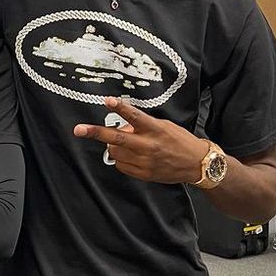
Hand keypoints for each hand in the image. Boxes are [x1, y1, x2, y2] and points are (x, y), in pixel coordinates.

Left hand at [73, 97, 207, 183]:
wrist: (196, 164)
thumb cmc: (180, 141)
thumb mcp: (163, 126)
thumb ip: (142, 126)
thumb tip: (122, 126)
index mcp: (155, 130)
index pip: (134, 116)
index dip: (120, 108)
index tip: (108, 101)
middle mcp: (148, 146)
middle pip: (116, 138)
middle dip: (95, 133)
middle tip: (79, 129)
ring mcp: (144, 162)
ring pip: (115, 152)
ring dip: (114, 146)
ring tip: (126, 144)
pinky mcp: (143, 174)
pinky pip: (121, 165)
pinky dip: (121, 159)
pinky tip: (132, 156)